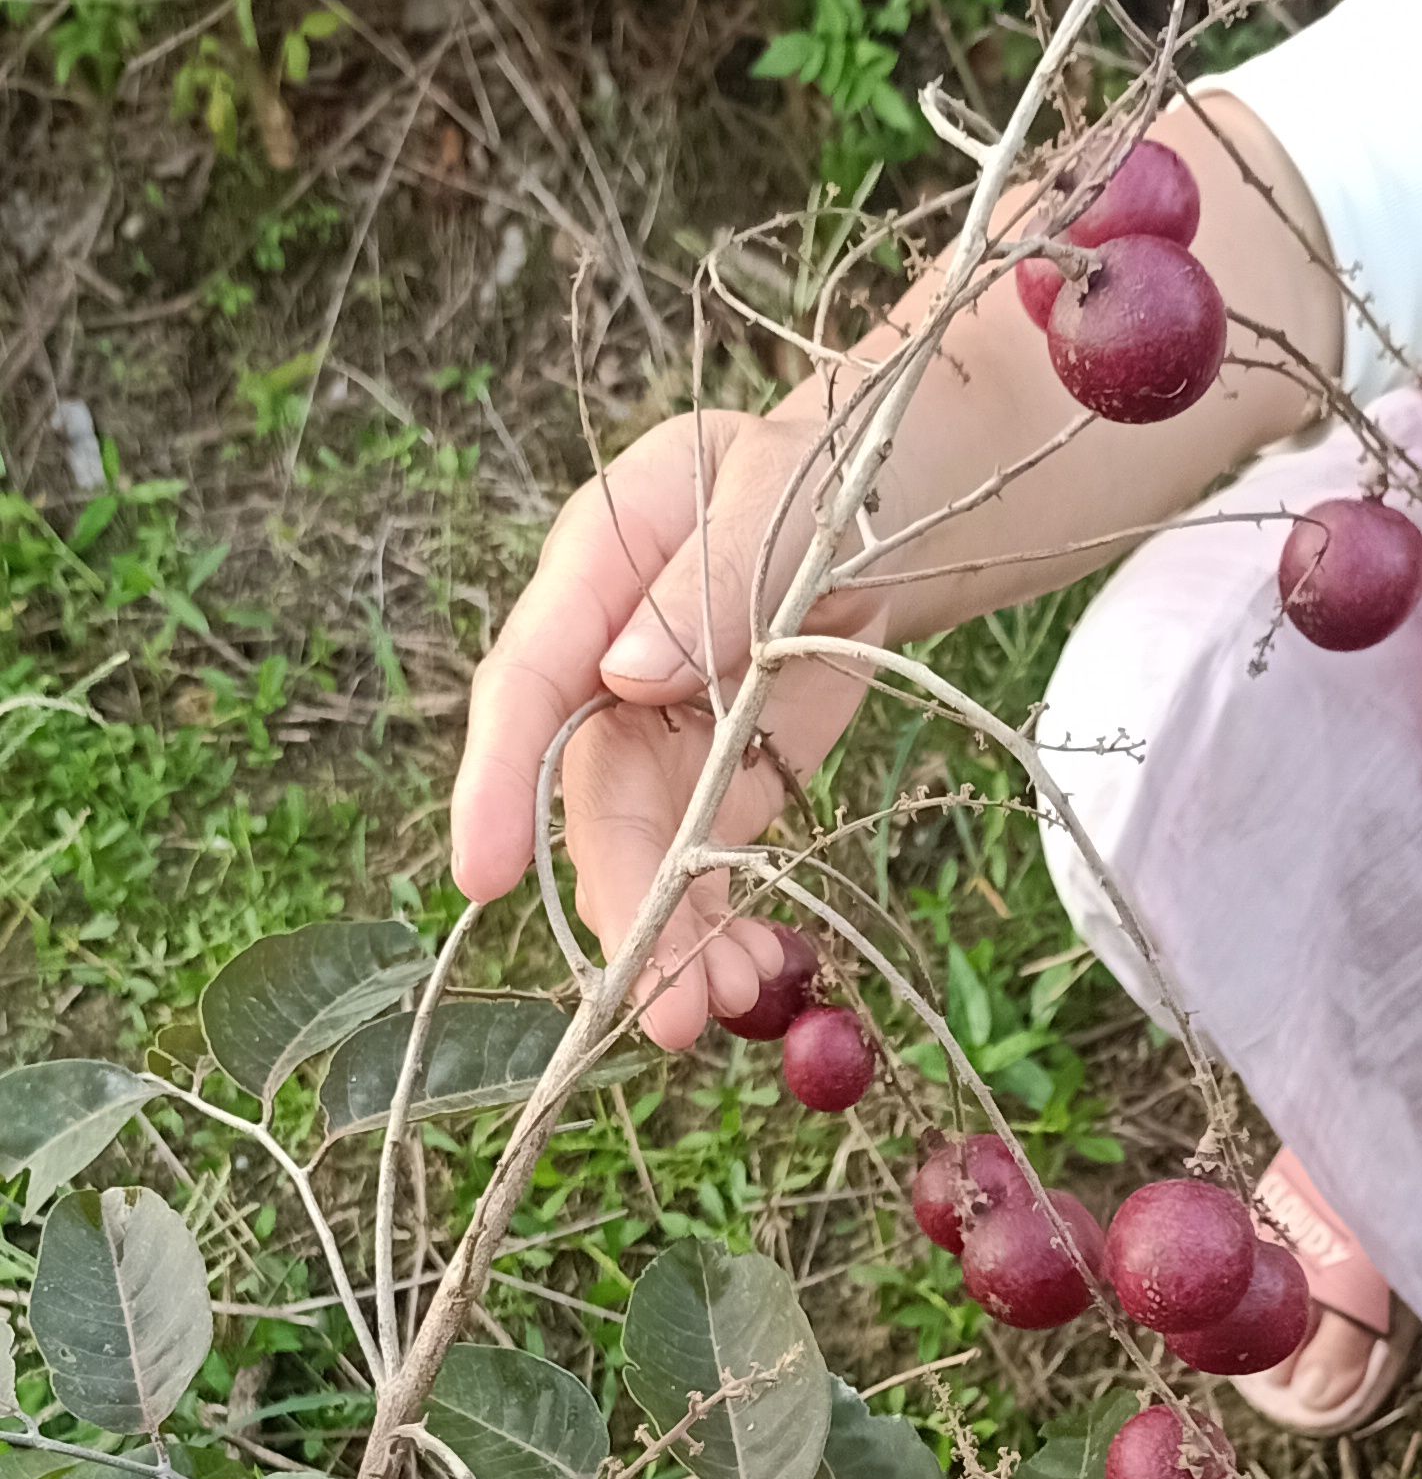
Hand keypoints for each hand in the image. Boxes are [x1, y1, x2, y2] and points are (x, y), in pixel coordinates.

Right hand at [449, 405, 878, 1051]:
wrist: (882, 505)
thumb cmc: (821, 471)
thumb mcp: (783, 491)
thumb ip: (714, 575)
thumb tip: (627, 678)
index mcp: (595, 569)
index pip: (525, 681)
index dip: (497, 781)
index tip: (481, 875)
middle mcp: (605, 665)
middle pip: (591, 796)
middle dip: (622, 901)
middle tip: (663, 1007)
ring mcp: (657, 732)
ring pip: (641, 850)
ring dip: (675, 937)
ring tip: (725, 1005)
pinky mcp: (716, 782)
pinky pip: (700, 868)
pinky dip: (721, 928)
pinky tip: (756, 980)